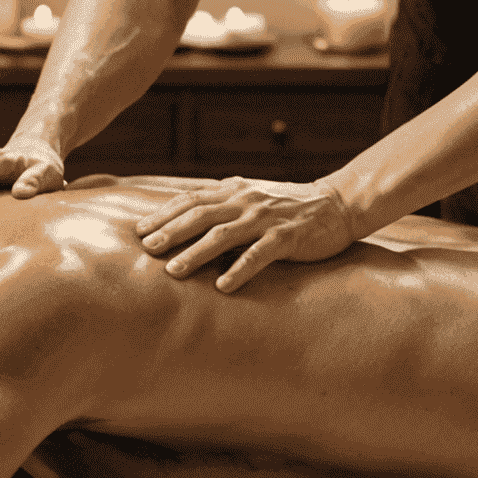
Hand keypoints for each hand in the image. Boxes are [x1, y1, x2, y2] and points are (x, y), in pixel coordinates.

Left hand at [134, 177, 357, 292]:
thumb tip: (187, 217)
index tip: (139, 230)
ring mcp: (266, 219)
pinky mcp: (287, 237)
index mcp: (235, 190)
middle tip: (146, 249)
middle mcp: (246, 201)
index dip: (164, 213)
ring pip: (223, 234)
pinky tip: (222, 286)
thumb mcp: (252, 197)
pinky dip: (239, 269)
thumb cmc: (289, 206)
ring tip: (173, 271)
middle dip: (171, 232)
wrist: (337, 204)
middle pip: (200, 215)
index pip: (192, 199)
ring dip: (196, 252)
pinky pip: (259, 254)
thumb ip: (224, 203)